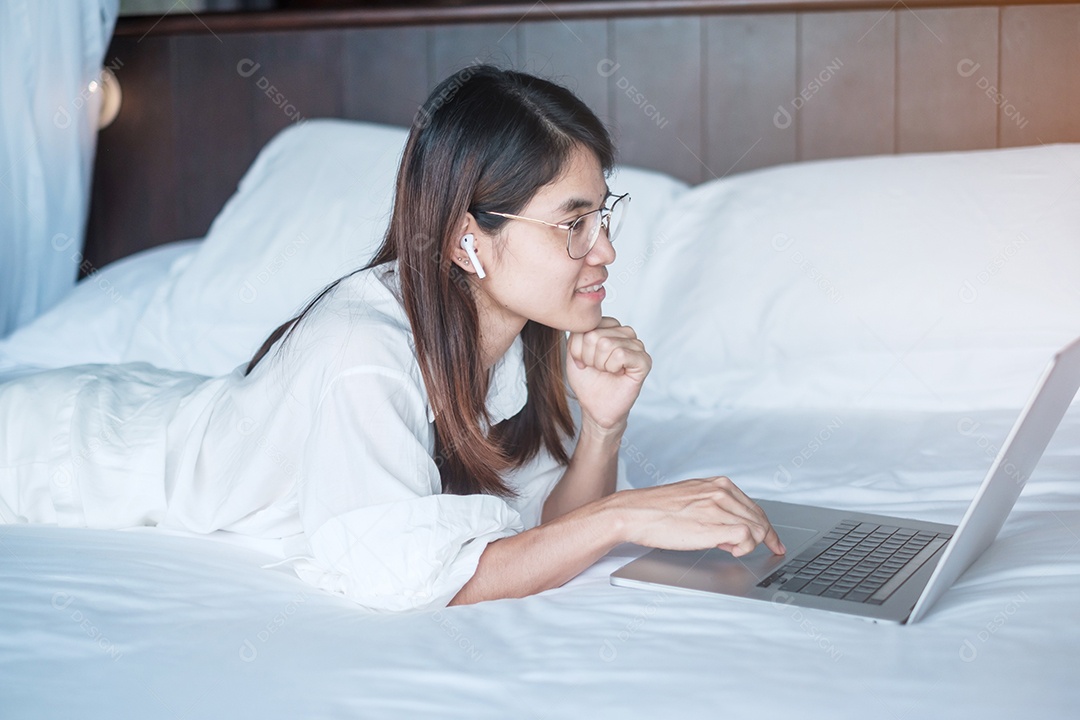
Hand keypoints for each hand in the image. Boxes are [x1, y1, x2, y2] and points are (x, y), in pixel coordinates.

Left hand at [566, 317, 650, 432]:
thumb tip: (582, 321)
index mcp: (609, 327)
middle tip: (597, 369)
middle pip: (594, 335)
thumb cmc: (587, 380)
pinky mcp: (644, 360)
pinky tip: (616, 373)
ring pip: (607, 344)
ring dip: (600, 364)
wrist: (595, 406)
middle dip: (588, 358)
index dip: (578, 348)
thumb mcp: (573, 352)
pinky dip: (612, 367)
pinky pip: (621, 354)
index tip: (583, 361)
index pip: (586, 326)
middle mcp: (625, 332)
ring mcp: (637, 345)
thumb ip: (577, 333)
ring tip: (606, 371)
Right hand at [606, 476, 785, 556]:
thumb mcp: (692, 498)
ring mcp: (718, 508)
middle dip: (764, 538)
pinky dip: (744, 548)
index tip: (774, 541)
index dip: (768, 528)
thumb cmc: (657, 510)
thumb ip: (715, 507)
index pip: (755, 507)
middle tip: (759, 551)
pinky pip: (747, 538)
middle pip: (761, 519)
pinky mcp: (713, 525)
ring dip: (750, 544)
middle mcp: (721, 492)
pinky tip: (730, 550)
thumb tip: (731, 527)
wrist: (635, 513)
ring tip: (729, 548)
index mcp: (718, 484)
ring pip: (757, 529)